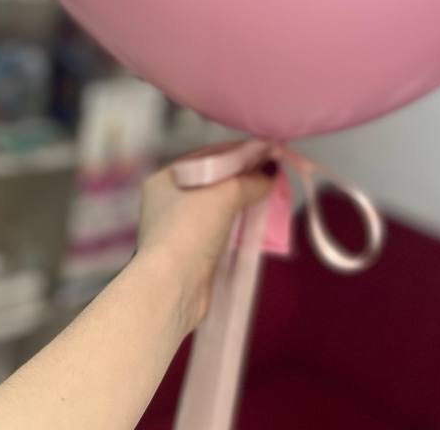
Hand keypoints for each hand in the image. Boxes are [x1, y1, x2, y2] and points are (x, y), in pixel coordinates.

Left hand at [136, 160, 273, 333]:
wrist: (173, 287)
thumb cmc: (191, 229)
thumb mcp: (224, 194)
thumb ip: (251, 180)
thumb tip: (271, 173)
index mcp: (166, 178)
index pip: (209, 156)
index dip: (239, 153)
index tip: (268, 152)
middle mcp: (168, 200)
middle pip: (215, 182)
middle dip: (244, 178)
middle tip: (273, 174)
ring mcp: (179, 228)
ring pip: (219, 207)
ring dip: (243, 202)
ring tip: (270, 195)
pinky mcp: (192, 253)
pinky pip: (221, 230)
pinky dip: (238, 225)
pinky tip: (257, 221)